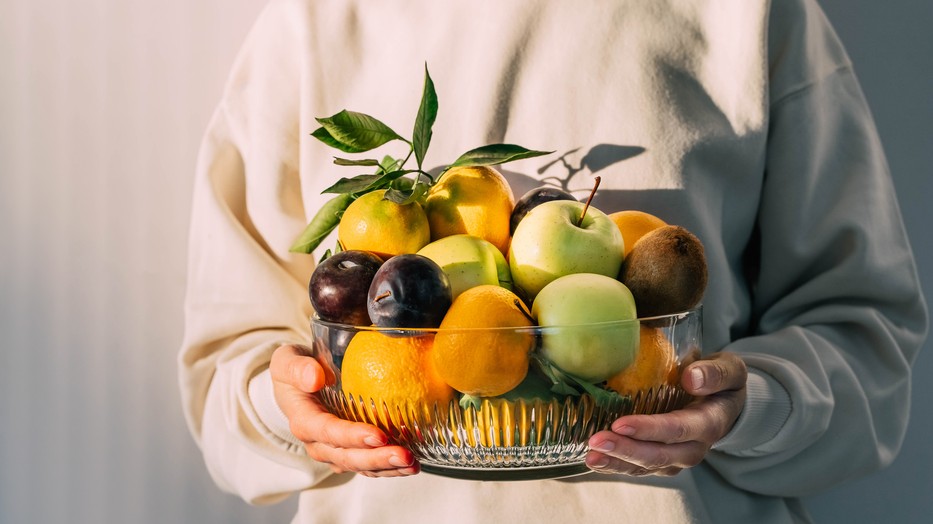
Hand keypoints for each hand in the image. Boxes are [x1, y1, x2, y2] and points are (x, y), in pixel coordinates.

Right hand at [269, 344, 419, 476]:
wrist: (295, 386)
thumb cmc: (296, 370)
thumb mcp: (288, 361)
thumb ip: (298, 368)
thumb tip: (315, 377)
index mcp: (303, 421)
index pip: (328, 432)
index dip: (353, 436)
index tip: (379, 435)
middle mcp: (317, 443)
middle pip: (347, 457)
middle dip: (376, 458)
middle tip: (404, 455)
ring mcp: (332, 452)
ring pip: (360, 466)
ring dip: (387, 468)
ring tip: (412, 464)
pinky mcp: (346, 454)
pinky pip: (368, 466)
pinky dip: (389, 468)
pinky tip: (411, 464)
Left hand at [585, 352, 746, 475]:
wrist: (726, 404)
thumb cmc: (722, 381)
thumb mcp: (730, 369)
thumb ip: (716, 372)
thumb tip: (691, 378)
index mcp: (709, 423)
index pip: (677, 429)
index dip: (649, 429)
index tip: (620, 423)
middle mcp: (694, 448)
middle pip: (659, 455)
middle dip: (626, 450)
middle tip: (596, 441)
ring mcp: (677, 458)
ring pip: (646, 467)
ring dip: (617, 463)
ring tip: (590, 456)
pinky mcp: (663, 462)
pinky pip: (639, 468)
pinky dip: (616, 465)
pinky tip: (594, 459)